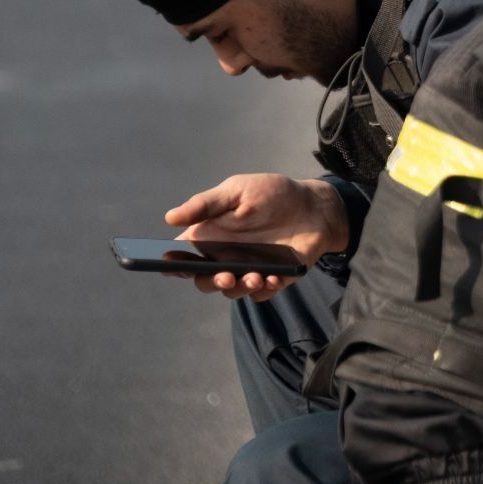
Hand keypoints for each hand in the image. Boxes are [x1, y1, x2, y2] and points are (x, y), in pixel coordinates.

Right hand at [164, 173, 349, 300]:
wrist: (313, 205)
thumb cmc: (271, 194)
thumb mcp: (237, 191)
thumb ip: (205, 204)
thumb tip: (169, 218)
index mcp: (211, 237)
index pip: (184, 257)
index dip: (172, 265)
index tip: (169, 265)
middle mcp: (226, 257)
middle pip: (205, 281)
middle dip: (210, 283)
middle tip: (224, 276)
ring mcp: (249, 270)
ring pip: (234, 291)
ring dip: (239, 288)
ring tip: (254, 276)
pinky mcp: (274, 278)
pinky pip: (263, 292)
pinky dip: (265, 289)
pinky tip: (274, 277)